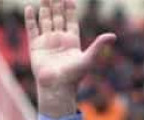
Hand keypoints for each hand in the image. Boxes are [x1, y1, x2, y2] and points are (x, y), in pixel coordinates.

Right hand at [24, 0, 115, 117]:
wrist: (57, 87)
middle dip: (56, 4)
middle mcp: (59, 40)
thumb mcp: (88, 58)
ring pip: (45, 20)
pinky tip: (30, 8)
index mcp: (72, 41)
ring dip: (45, 8)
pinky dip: (31, 19)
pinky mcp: (35, 46)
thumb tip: (113, 36)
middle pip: (57, 17)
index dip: (70, 9)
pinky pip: (32, 29)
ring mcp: (47, 42)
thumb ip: (99, 46)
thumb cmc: (74, 76)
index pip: (70, 20)